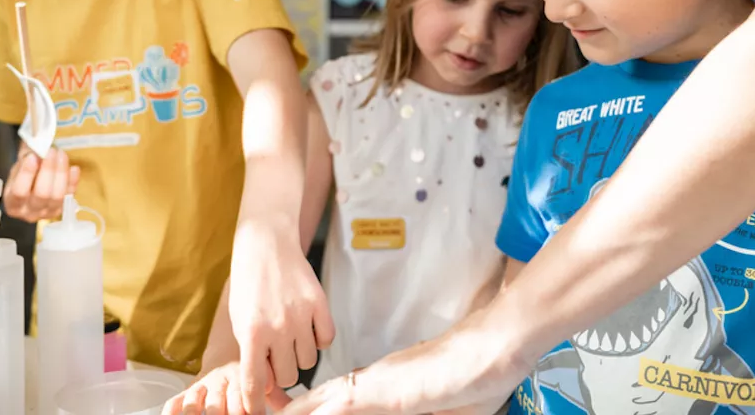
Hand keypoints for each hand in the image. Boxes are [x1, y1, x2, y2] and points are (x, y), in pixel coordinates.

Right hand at [2, 145, 79, 221]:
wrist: (35, 182)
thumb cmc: (25, 173)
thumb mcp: (20, 165)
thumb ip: (26, 158)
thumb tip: (38, 148)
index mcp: (12, 204)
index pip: (19, 192)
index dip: (27, 173)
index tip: (32, 156)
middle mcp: (29, 212)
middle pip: (42, 194)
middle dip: (48, 170)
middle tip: (51, 151)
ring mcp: (48, 213)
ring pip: (58, 195)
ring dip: (61, 173)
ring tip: (61, 155)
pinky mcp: (63, 208)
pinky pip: (71, 195)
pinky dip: (73, 181)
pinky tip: (74, 168)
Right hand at [164, 361, 292, 414]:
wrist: (228, 351)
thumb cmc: (249, 372)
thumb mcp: (265, 378)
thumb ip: (278, 394)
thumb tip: (299, 407)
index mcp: (241, 373)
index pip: (244, 392)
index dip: (249, 408)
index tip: (256, 414)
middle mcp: (221, 379)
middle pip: (220, 402)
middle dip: (228, 413)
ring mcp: (204, 385)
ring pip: (197, 402)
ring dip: (199, 412)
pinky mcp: (188, 390)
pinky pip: (176, 400)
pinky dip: (174, 410)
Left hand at [228, 215, 334, 414]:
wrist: (266, 245)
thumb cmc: (249, 285)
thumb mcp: (239, 320)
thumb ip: (252, 352)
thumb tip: (267, 384)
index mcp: (251, 332)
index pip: (254, 382)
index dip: (256, 403)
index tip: (258, 412)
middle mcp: (277, 327)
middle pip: (287, 375)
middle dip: (282, 372)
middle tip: (277, 356)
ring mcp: (300, 315)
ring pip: (308, 361)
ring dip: (300, 356)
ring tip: (292, 338)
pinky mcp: (319, 304)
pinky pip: (326, 340)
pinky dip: (319, 340)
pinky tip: (308, 328)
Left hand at [279, 308, 529, 414]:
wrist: (496, 347)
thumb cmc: (479, 378)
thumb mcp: (442, 410)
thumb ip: (421, 411)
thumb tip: (420, 408)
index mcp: (384, 391)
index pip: (337, 408)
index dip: (310, 412)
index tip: (283, 414)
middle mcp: (373, 385)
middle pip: (319, 407)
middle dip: (292, 414)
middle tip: (258, 412)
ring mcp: (376, 385)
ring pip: (319, 406)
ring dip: (292, 414)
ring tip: (261, 410)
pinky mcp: (383, 388)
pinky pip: (339, 405)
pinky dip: (311, 412)